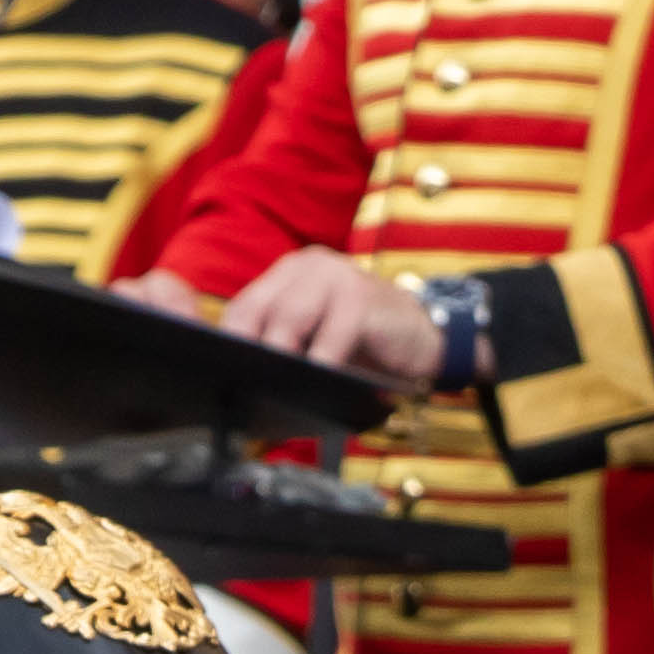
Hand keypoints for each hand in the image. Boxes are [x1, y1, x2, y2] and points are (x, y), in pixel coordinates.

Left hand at [222, 245, 436, 385]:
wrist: (427, 340)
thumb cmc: (368, 347)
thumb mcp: (319, 341)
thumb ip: (286, 347)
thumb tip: (245, 382)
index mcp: (290, 275)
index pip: (244, 307)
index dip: (231, 343)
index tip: (225, 376)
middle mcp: (308, 267)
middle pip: (261, 310)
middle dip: (252, 352)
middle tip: (245, 386)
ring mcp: (335, 276)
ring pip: (290, 317)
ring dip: (281, 357)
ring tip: (275, 386)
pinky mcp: (360, 296)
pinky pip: (332, 332)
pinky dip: (323, 361)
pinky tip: (319, 382)